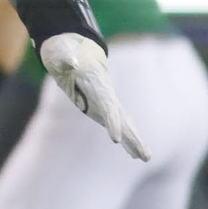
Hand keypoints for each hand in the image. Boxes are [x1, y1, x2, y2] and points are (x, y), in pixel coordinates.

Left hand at [39, 33, 149, 160]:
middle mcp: (106, 96)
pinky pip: (117, 126)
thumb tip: (71, 62)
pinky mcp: (102, 108)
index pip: (107, 107)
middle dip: (133, 137)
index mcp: (97, 85)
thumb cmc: (66, 52)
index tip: (115, 139)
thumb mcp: (62, 54)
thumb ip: (67, 58)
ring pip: (124, 124)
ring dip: (134, 141)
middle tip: (145, 156)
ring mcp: (106, 103)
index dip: (111, 122)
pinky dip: (126, 139)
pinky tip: (133, 154)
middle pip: (123, 119)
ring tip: (145, 158)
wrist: (75, 50)